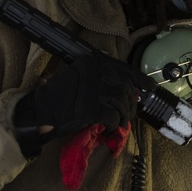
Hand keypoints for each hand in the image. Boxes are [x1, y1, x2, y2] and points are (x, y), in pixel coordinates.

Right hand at [14, 55, 137, 155]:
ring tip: (117, 123)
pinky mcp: (91, 108)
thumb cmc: (61, 96)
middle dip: (130, 104)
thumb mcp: (83, 78)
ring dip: (123, 116)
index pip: (124, 69)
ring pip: (122, 104)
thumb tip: (133, 91)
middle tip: (127, 115)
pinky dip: (113, 125)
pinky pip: (113, 117)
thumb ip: (105, 80)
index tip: (150, 89)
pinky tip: (108, 128)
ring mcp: (93, 90)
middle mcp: (95, 72)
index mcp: (93, 62)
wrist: (41, 111)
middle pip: (126, 89)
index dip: (140, 80)